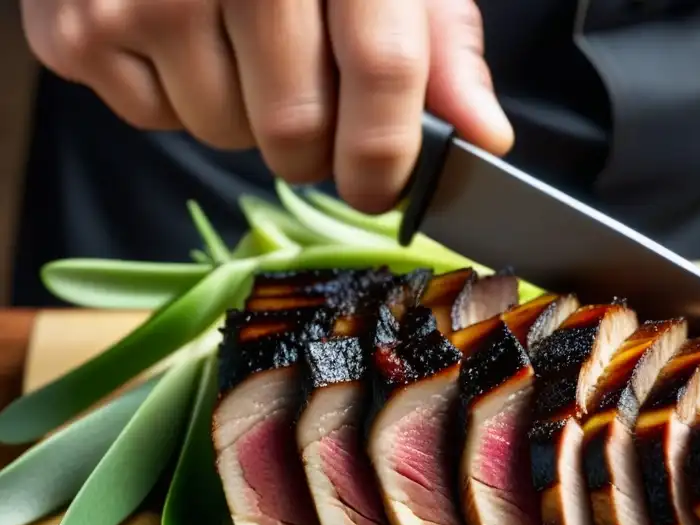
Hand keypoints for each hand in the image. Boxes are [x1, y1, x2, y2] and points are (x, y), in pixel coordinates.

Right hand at [20, 0, 512, 212]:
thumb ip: (439, 47)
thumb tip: (483, 137)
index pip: (381, 70)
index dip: (387, 155)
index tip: (381, 187)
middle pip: (294, 130)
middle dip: (312, 146)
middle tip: (305, 99)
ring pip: (224, 135)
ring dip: (244, 117)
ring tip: (237, 45)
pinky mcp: (79, 24)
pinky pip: (156, 119)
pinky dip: (179, 97)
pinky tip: (181, 34)